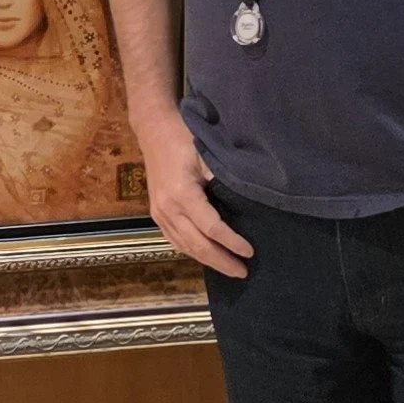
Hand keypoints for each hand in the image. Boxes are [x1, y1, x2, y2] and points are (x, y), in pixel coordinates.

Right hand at [136, 109, 252, 277]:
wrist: (154, 130)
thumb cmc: (184, 138)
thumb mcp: (208, 155)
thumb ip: (223, 181)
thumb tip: (246, 204)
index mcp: (182, 194)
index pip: (212, 228)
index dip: (232, 243)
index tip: (250, 252)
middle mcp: (168, 209)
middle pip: (198, 245)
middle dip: (222, 261)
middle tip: (243, 272)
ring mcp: (159, 213)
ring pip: (185, 246)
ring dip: (208, 260)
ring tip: (230, 269)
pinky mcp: (156, 213)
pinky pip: (175, 240)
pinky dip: (192, 252)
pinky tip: (206, 257)